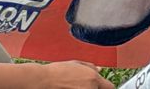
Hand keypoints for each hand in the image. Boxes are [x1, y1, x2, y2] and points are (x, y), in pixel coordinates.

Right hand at [0, 62, 115, 88]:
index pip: (109, 87)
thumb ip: (90, 67)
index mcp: (93, 77)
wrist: (40, 80)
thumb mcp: (75, 64)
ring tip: (72, 86)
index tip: (100, 86)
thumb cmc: (54, 72)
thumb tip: (99, 69)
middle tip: (80, 84)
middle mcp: (90, 87)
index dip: (104, 86)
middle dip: (93, 88)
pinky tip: (68, 88)